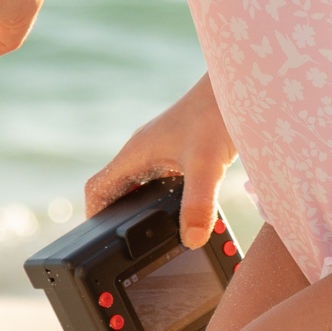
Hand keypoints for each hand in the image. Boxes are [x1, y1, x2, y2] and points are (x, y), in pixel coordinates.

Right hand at [83, 74, 233, 247]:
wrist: (238, 84)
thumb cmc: (216, 113)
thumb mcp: (206, 165)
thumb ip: (199, 204)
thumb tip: (192, 240)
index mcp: (136, 152)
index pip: (98, 187)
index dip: (93, 215)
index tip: (96, 241)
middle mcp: (144, 150)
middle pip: (117, 188)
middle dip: (118, 217)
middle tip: (128, 246)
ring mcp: (161, 148)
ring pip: (140, 183)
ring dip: (142, 207)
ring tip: (154, 234)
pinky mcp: (181, 148)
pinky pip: (161, 178)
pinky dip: (164, 198)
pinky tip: (185, 210)